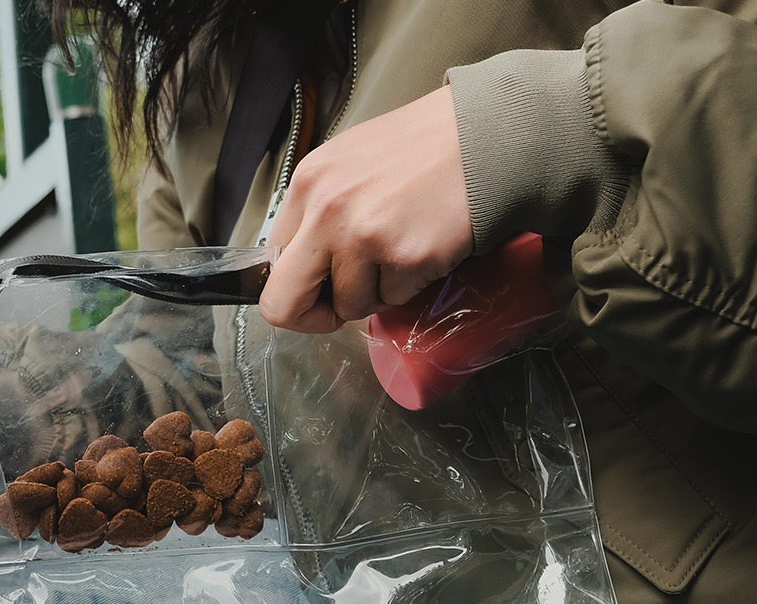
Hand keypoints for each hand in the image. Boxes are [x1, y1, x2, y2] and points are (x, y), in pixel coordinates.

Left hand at [257, 85, 472, 332]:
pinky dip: (409, 285)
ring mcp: (364, 235)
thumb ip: (318, 212)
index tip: (317, 286)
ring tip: (400, 252)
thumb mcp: (348, 164)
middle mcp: (326, 210)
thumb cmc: (423, 148)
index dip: (297, 283)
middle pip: (284, 304)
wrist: (486, 135)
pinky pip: (392, 300)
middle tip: (339, 307)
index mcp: (306, 184)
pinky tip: (423, 248)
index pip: (271, 263)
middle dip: (313, 315)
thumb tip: (301, 265)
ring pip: (348, 305)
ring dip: (375, 292)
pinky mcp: (405, 256)